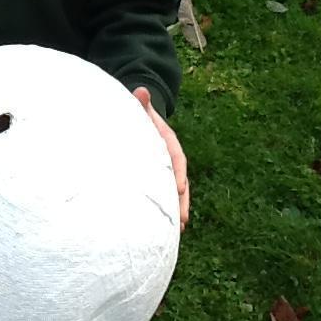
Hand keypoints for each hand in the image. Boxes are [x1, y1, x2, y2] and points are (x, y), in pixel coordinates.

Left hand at [132, 87, 188, 232]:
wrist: (139, 121)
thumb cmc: (139, 117)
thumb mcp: (141, 110)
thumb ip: (141, 103)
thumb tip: (141, 91)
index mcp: (168, 143)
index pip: (176, 158)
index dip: (178, 173)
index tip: (179, 188)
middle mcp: (169, 159)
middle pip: (179, 180)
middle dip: (181, 200)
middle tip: (182, 219)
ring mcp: (164, 170)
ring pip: (173, 192)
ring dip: (176, 210)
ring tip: (178, 230)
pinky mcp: (156, 179)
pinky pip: (162, 195)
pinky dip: (165, 210)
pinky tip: (165, 229)